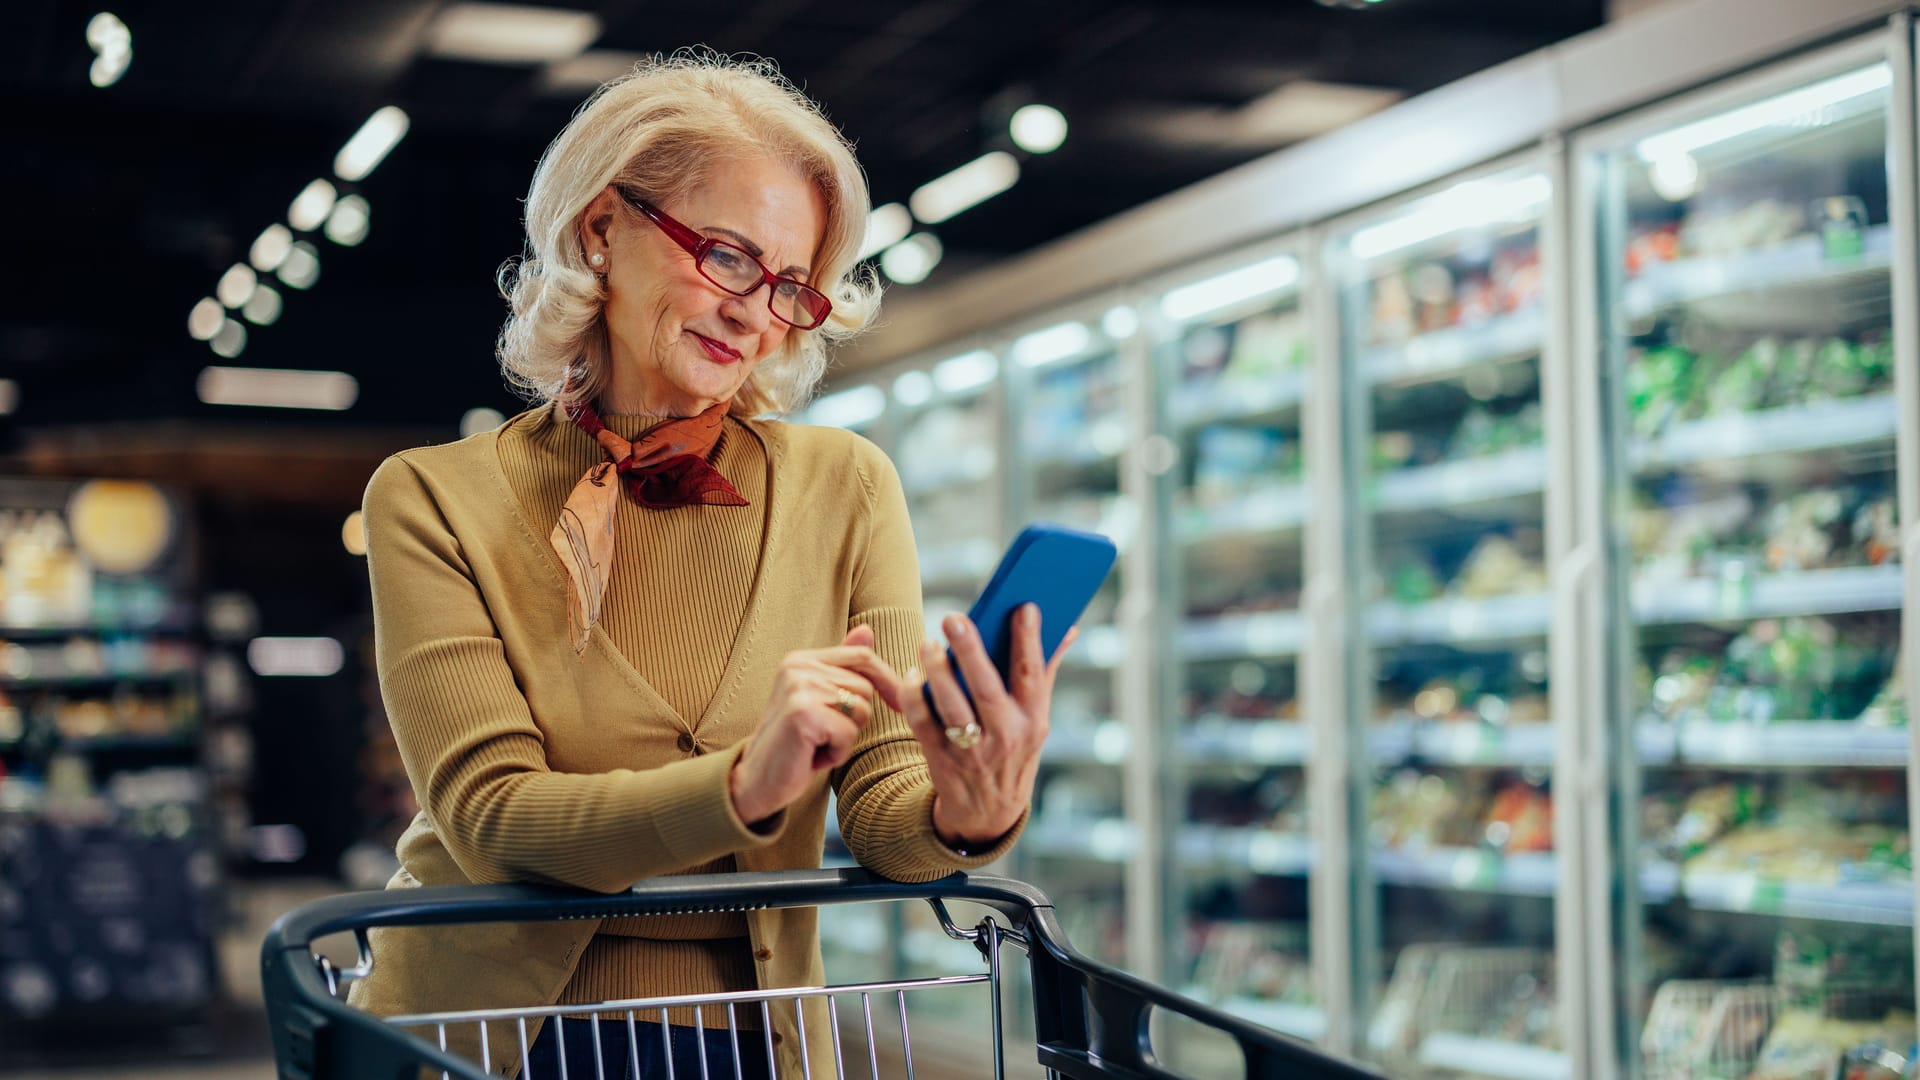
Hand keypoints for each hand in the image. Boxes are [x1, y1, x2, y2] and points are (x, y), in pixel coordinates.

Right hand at [730, 625, 904, 825]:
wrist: (756, 781)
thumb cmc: (794, 743)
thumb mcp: (820, 699)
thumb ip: (842, 666)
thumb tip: (867, 630)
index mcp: (802, 659)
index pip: (862, 656)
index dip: (888, 680)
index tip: (898, 705)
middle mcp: (798, 667)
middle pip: (865, 688)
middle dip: (855, 719)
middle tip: (822, 734)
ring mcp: (799, 688)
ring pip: (861, 711)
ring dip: (845, 737)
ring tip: (815, 744)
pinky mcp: (803, 714)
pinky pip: (849, 733)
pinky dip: (837, 752)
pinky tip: (811, 756)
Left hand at [906, 604, 1077, 848]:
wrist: (990, 813)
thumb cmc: (1014, 749)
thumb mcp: (1037, 718)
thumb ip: (1046, 670)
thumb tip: (1068, 627)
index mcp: (1034, 720)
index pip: (1032, 675)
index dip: (1029, 640)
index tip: (1024, 607)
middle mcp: (1007, 736)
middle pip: (986, 688)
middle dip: (970, 651)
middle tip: (953, 618)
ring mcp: (973, 752)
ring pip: (952, 706)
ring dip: (937, 672)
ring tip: (928, 644)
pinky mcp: (942, 761)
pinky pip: (923, 724)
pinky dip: (915, 697)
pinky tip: (913, 675)